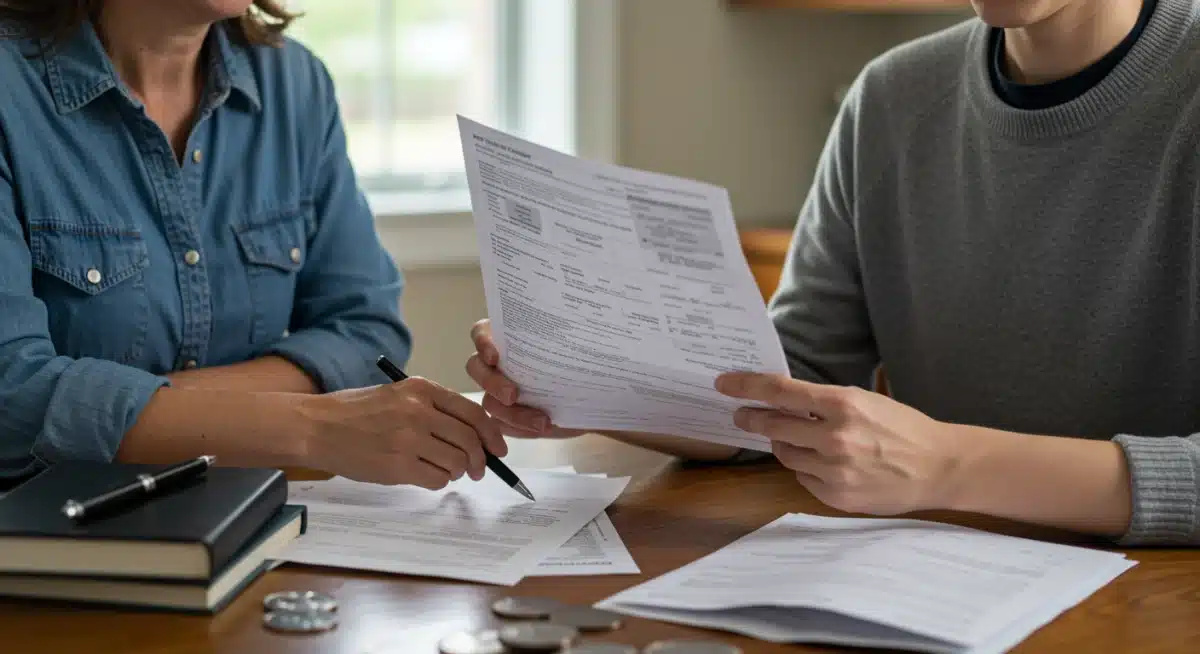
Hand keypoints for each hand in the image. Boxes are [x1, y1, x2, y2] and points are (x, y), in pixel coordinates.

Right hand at [300, 377, 507, 488]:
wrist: (316, 427)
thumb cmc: (354, 412)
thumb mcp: (397, 395)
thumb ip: (432, 409)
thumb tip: (470, 435)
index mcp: (421, 389)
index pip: (473, 412)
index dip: (492, 434)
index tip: (497, 448)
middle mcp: (419, 412)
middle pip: (470, 440)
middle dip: (480, 460)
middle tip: (478, 469)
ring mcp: (409, 439)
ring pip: (457, 463)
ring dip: (457, 472)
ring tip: (445, 471)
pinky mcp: (398, 466)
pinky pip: (437, 480)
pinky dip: (438, 482)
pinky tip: (425, 476)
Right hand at [465, 319, 582, 439]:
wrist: (593, 396)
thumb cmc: (582, 362)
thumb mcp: (580, 346)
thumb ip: (573, 338)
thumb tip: (584, 333)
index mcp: (507, 338)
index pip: (481, 332)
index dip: (482, 342)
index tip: (495, 356)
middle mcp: (496, 364)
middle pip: (475, 368)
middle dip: (491, 382)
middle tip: (512, 395)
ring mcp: (497, 392)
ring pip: (489, 402)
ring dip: (513, 414)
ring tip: (542, 422)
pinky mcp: (505, 418)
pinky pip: (501, 425)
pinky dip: (520, 429)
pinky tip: (542, 428)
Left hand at [715, 372, 962, 514]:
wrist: (938, 467)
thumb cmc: (902, 428)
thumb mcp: (864, 401)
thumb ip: (823, 402)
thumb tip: (780, 399)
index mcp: (842, 404)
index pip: (780, 391)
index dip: (746, 386)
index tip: (724, 383)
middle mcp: (834, 437)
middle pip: (773, 425)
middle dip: (752, 419)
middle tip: (742, 415)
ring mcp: (834, 470)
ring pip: (786, 454)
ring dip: (784, 445)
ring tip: (800, 440)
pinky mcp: (836, 496)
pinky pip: (803, 478)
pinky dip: (807, 469)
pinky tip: (826, 464)